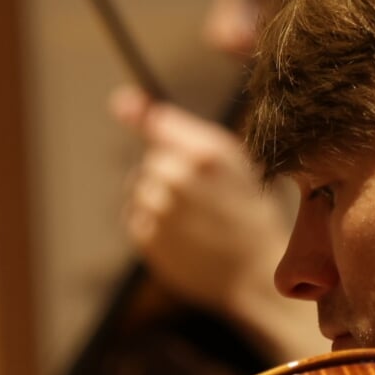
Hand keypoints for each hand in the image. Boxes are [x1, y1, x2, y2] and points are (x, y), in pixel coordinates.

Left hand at [110, 86, 326, 360]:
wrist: (254, 273)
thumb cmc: (247, 213)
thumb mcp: (230, 161)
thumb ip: (176, 130)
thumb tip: (120, 100)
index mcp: (207, 153)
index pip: (156, 123)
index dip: (141, 116)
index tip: (124, 104)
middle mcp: (179, 177)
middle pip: (150, 161)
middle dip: (166, 173)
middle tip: (196, 196)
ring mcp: (161, 210)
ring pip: (139, 190)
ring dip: (157, 199)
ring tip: (191, 218)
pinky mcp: (148, 238)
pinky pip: (135, 218)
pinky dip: (152, 224)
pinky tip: (181, 235)